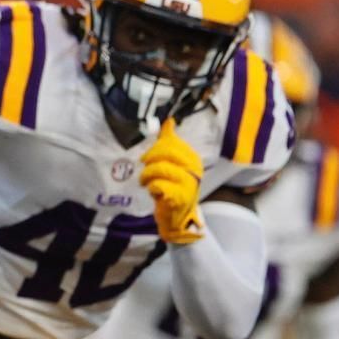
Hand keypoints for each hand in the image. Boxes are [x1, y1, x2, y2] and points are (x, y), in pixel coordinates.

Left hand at [141, 118, 205, 244]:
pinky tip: (153, 191)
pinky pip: (159, 185)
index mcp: (192, 158)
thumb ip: (169, 143)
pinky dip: (152, 187)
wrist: (177, 217)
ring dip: (146, 175)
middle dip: (149, 158)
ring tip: (145, 181)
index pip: (170, 142)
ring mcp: (188, 183)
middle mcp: (194, 169)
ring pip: (160, 168)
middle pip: (166, 152)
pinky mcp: (180, 197)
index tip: (148, 157)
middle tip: (144, 167)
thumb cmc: (173, 188)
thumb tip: (168, 121)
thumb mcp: (172, 163)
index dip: (155, 147)